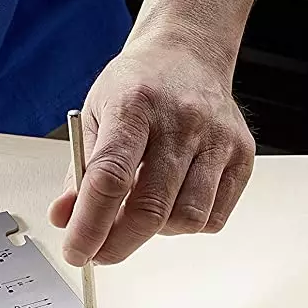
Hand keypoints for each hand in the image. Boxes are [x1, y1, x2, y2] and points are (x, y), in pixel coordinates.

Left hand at [47, 31, 255, 265]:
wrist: (186, 55)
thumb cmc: (138, 88)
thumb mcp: (96, 117)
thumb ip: (80, 173)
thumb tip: (66, 219)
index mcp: (135, 105)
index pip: (110, 179)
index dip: (90, 226)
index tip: (77, 252)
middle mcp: (182, 120)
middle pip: (150, 208)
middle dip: (119, 243)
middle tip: (102, 252)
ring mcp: (217, 138)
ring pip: (186, 219)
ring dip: (157, 231)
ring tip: (144, 210)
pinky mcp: (242, 156)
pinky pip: (213, 218)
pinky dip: (187, 224)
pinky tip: (173, 202)